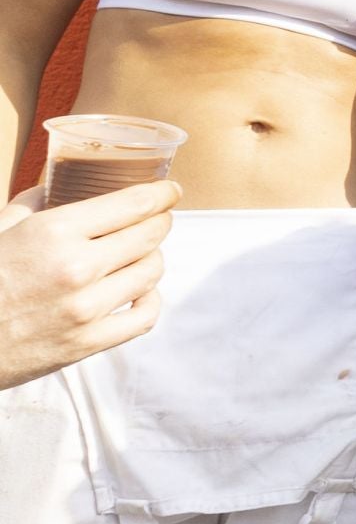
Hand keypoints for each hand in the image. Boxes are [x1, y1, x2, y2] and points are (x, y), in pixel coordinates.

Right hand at [0, 180, 179, 389]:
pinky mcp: (88, 343)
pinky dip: (149, 299)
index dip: (161, 194)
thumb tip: (58, 180)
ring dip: (152, 258)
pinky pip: (145, 316)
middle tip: (158, 218)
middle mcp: (76, 268)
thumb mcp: (0, 230)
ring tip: (141, 253)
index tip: (171, 190)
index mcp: (54, 232)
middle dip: (159, 222)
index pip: (133, 204)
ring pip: (151, 271)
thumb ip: (34, 203)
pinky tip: (139, 291)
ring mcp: (85, 309)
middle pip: (150, 235)